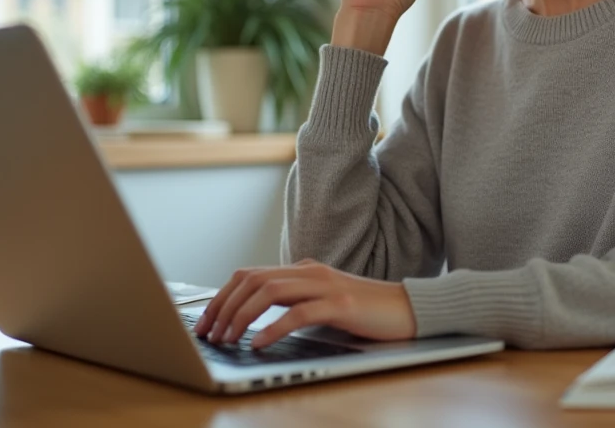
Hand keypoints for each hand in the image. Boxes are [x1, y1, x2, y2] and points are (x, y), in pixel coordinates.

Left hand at [193, 259, 416, 348]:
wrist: (409, 308)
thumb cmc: (365, 312)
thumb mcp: (322, 303)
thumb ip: (294, 303)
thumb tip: (253, 322)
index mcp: (302, 270)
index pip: (249, 275)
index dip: (221, 297)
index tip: (205, 322)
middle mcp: (310, 272)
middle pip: (252, 280)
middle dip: (223, 307)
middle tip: (209, 334)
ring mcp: (326, 285)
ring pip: (270, 291)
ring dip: (241, 317)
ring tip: (228, 339)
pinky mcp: (342, 304)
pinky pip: (299, 313)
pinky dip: (274, 328)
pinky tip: (259, 343)